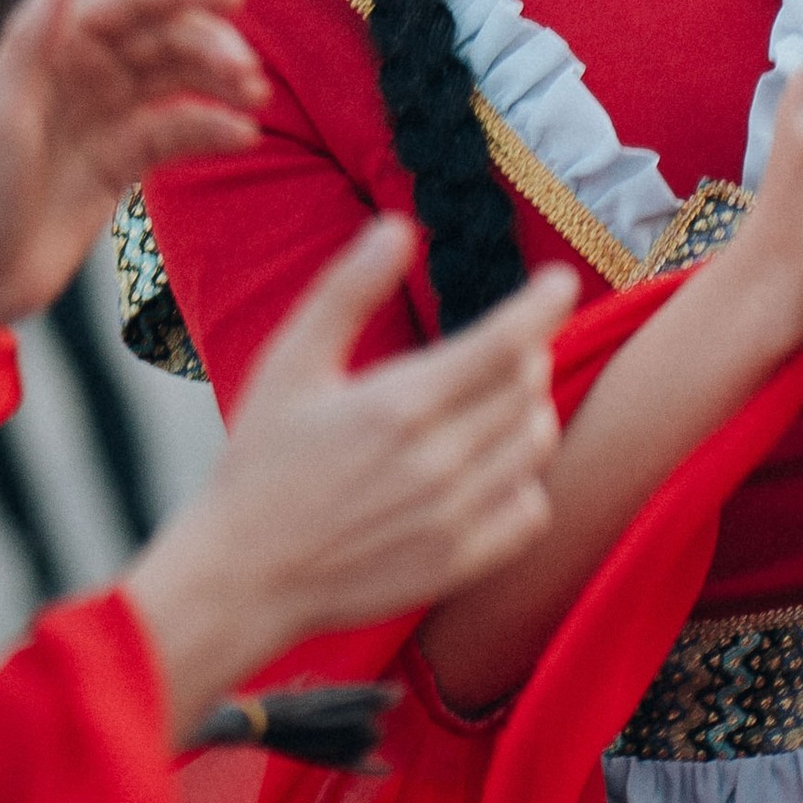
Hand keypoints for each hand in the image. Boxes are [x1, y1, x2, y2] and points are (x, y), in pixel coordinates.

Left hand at [0, 0, 266, 336]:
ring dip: (220, 82)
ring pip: (177, 81)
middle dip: (210, 45)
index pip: (128, 1)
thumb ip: (32, 39)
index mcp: (52, 48)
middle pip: (162, 38)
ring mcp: (105, 115)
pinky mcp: (122, 160)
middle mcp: (83, 72)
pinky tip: (242, 136)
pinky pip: (176, 133)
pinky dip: (211, 130)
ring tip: (255, 98)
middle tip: (248, 71)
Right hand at [123, 216, 576, 735]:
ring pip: (536, 443)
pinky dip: (524, 480)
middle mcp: (438, 462)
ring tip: (489, 405)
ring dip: (528, 411)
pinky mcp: (460, 562)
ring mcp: (454, 517)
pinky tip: (488, 469)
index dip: (542, 304)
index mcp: (400, 404)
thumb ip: (348, 290)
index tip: (557, 283)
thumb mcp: (290, 363)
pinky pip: (532, 510)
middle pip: (528, 387)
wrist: (244, 575)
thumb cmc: (260, 461)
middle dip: (525, 353)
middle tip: (497, 349)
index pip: (506, 341)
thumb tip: (398, 227)